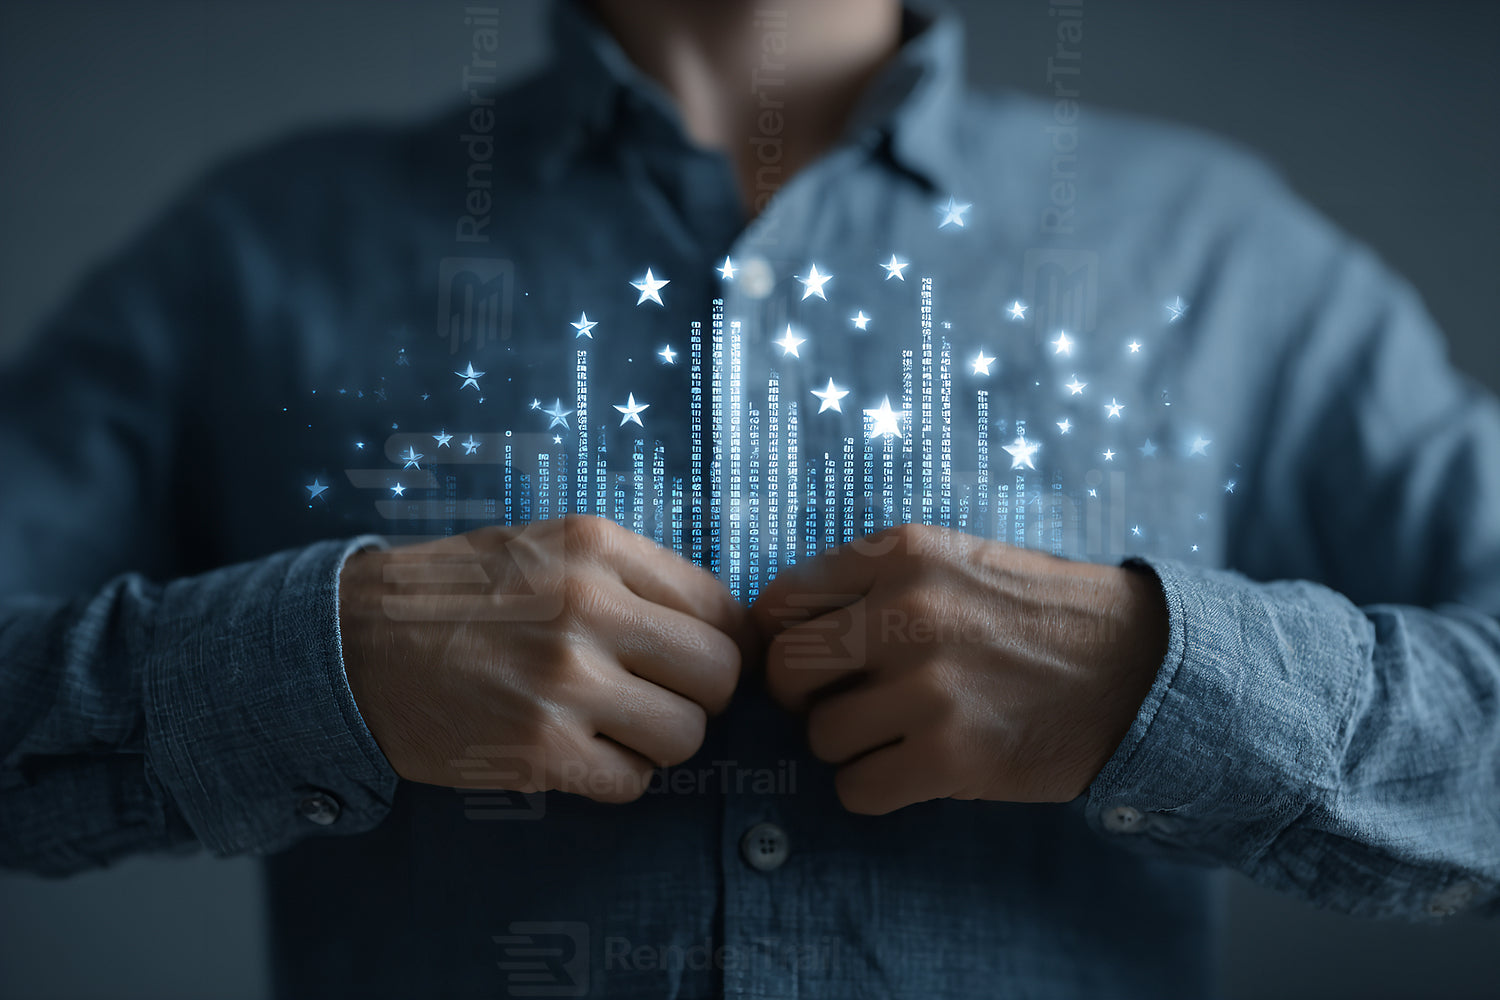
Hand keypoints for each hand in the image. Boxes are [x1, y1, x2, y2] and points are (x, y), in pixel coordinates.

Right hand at [339, 515, 750, 802]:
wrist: (354, 643)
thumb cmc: (459, 595)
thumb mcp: (549, 546)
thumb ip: (633, 576)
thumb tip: (725, 629)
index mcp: (598, 547)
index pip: (720, 608)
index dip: (721, 644)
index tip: (696, 661)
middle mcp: (589, 608)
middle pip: (717, 675)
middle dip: (702, 696)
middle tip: (662, 697)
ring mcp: (564, 682)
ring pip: (685, 735)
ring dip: (660, 741)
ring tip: (616, 724)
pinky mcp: (539, 749)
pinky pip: (631, 781)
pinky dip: (618, 775)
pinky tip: (582, 751)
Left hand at [752, 524, 1166, 813]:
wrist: (1139, 667)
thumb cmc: (1035, 616)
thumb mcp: (952, 561)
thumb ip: (871, 584)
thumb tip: (778, 633)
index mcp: (901, 554)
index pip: (780, 603)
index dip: (784, 641)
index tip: (812, 662)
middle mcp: (906, 612)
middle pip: (785, 670)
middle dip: (802, 698)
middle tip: (845, 704)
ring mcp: (929, 686)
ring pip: (819, 737)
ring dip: (848, 747)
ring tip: (899, 734)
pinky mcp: (951, 756)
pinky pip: (856, 790)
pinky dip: (875, 789)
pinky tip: (916, 769)